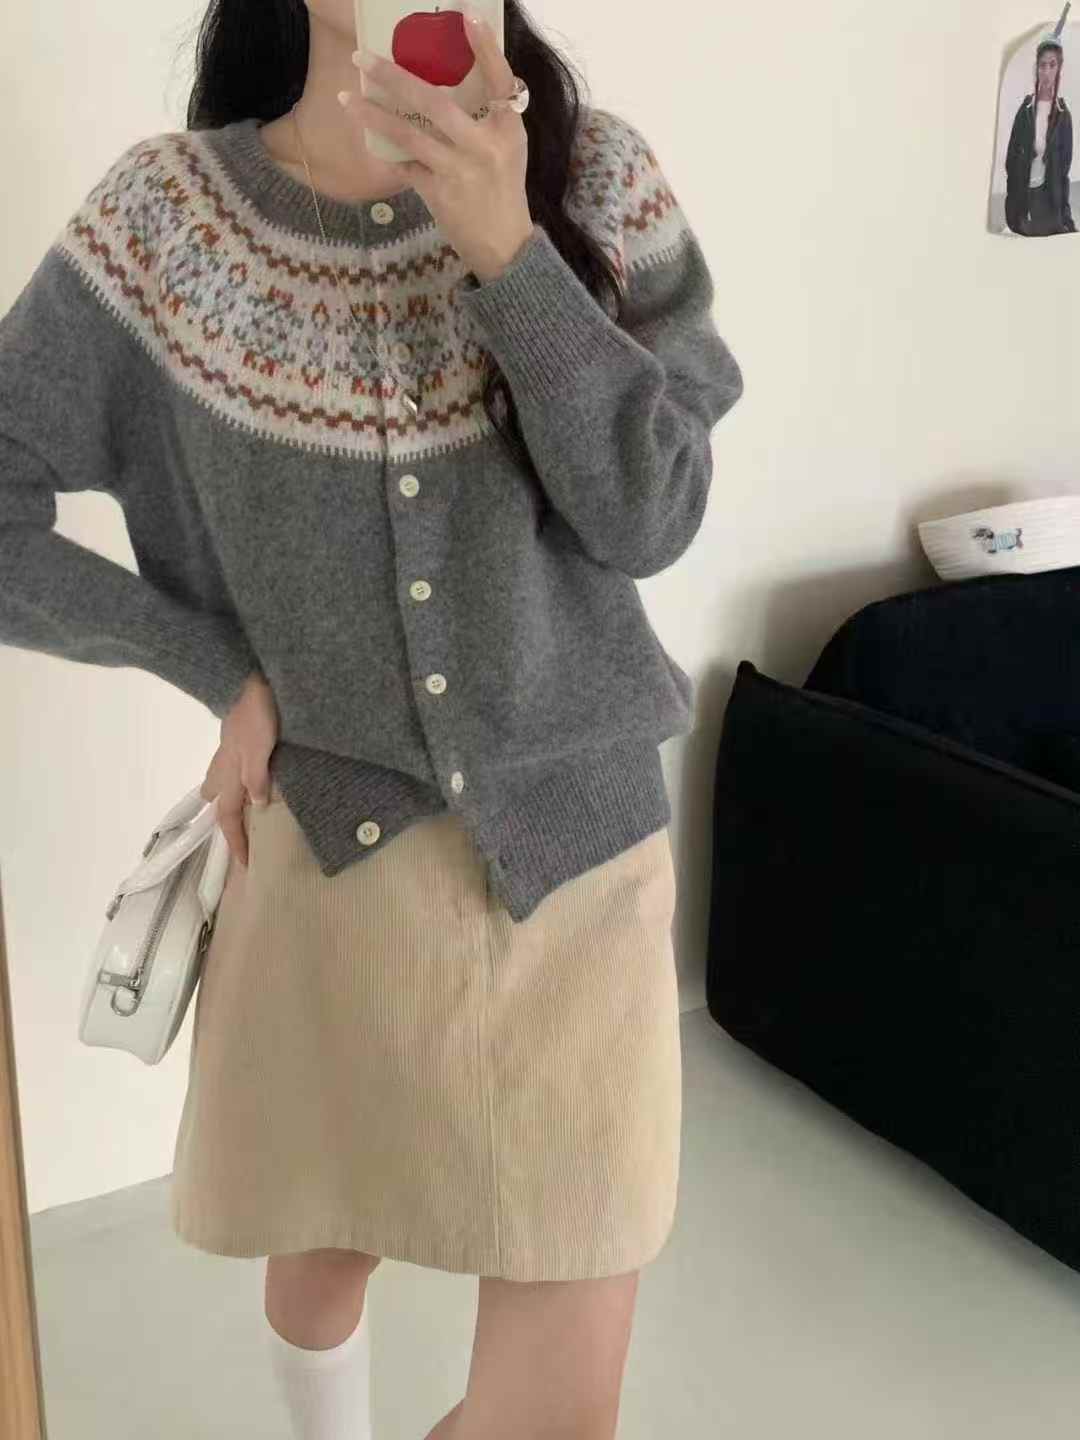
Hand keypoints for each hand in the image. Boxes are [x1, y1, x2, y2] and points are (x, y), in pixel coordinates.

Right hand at [200, 672, 279, 869]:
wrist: (249, 680)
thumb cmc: (256, 715)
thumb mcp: (258, 748)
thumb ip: (256, 777)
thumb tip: (258, 806)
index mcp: (229, 773)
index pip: (229, 817)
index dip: (237, 842)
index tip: (246, 865)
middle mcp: (224, 765)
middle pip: (217, 800)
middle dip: (225, 819)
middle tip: (238, 835)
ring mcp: (229, 750)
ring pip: (221, 782)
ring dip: (229, 799)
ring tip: (243, 810)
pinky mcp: (237, 737)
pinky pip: (232, 767)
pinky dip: (237, 779)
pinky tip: (251, 775)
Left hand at [339, 6, 534, 281]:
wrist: (504, 247)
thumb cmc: (502, 192)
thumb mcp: (508, 149)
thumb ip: (488, 118)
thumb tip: (453, 84)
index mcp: (507, 129)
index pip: (500, 79)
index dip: (485, 49)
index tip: (467, 17)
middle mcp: (484, 146)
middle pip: (435, 102)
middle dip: (394, 77)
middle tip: (363, 57)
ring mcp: (460, 170)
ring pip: (410, 134)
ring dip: (374, 115)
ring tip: (347, 97)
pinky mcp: (440, 194)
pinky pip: (405, 166)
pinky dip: (387, 154)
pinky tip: (368, 141)